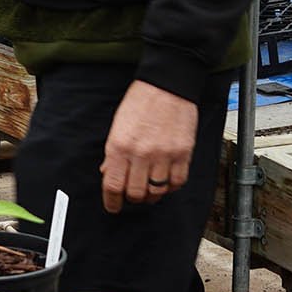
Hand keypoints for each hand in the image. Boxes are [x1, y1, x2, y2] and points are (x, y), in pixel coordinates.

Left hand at [101, 82, 198, 212]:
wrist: (168, 85)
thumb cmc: (142, 101)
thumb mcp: (118, 125)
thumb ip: (113, 153)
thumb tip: (108, 173)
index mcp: (120, 146)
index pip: (113, 185)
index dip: (111, 201)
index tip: (113, 206)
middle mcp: (141, 153)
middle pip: (135, 193)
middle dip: (132, 198)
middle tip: (132, 194)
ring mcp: (164, 154)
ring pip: (157, 191)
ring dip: (152, 194)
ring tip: (150, 188)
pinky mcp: (183, 153)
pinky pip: (177, 182)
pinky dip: (171, 187)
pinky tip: (166, 181)